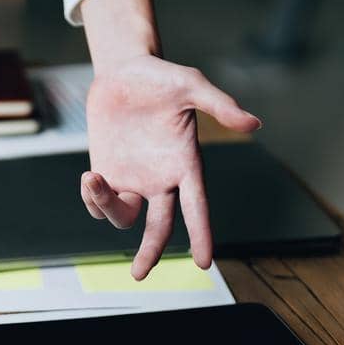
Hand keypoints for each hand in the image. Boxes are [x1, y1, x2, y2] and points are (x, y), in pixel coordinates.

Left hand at [79, 0, 259, 278]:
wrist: (124, 70)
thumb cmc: (163, 76)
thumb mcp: (192, 85)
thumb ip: (220, 105)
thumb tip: (254, 124)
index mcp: (185, 165)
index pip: (197, 208)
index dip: (201, 235)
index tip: (204, 263)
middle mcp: (161, 179)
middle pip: (158, 228)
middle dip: (150, 252)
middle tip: (140, 274)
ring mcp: (133, 179)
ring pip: (123, 217)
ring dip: (106, 206)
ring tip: (94, 179)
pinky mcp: (108, 173)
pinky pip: (100, 203)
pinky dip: (93, 199)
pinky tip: (90, 179)